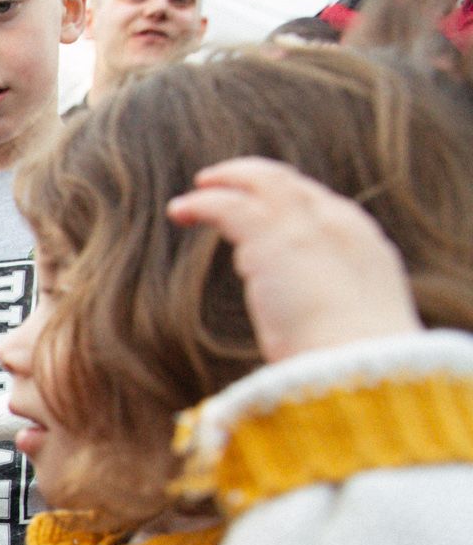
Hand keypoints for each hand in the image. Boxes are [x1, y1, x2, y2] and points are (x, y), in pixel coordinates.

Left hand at [166, 157, 420, 363]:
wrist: (355, 363)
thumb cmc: (348, 363)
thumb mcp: (347, 328)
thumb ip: (326, 312)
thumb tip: (298, 329)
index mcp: (364, 246)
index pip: (323, 208)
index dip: (288, 204)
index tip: (261, 211)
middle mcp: (339, 225)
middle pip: (293, 185)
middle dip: (255, 180)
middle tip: (220, 185)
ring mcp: (307, 226)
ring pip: (262, 183)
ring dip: (226, 183)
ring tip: (193, 196)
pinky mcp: (273, 238)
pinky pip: (229, 205)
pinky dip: (203, 203)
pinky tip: (181, 211)